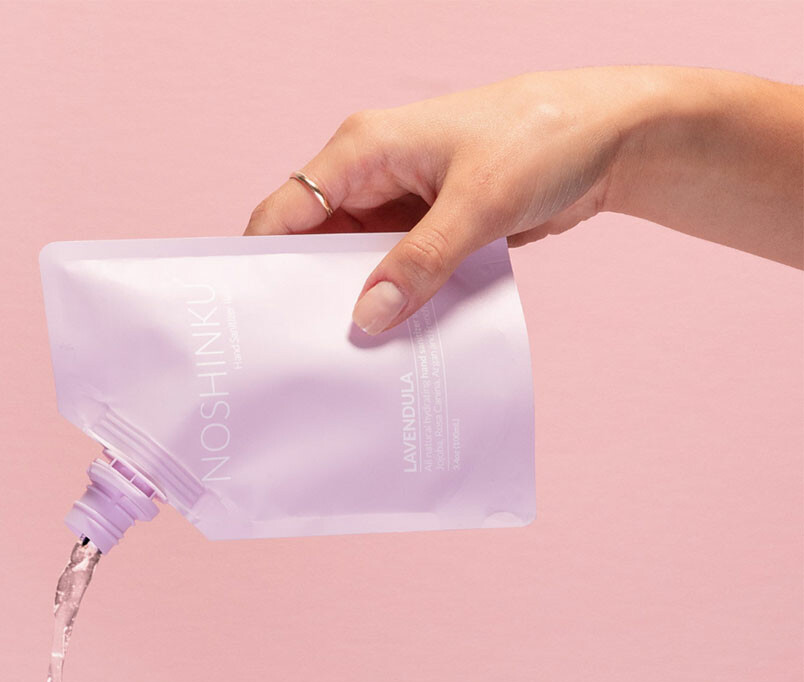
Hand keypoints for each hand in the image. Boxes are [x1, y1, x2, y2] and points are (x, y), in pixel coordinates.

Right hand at [247, 66, 803, 332]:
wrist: (614, 137)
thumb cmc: (546, 139)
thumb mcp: (479, 204)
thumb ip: (419, 263)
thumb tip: (367, 319)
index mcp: (363, 149)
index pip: (284, 211)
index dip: (261, 264)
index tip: (254, 323)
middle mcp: (370, 175)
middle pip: (309, 245)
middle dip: (303, 295)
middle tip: (297, 354)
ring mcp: (396, 205)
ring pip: (349, 266)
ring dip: (350, 305)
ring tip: (341, 357)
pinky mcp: (424, 230)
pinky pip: (388, 275)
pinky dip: (387, 305)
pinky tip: (386, 343)